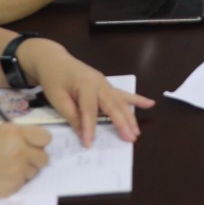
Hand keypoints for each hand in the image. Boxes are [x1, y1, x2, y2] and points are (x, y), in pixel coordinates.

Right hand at [0, 117, 51, 199]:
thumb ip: (17, 135)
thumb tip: (34, 140)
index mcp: (15, 134)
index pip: (46, 137)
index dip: (39, 140)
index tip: (31, 142)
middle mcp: (20, 152)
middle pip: (44, 156)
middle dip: (35, 156)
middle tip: (19, 155)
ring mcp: (18, 172)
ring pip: (36, 170)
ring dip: (26, 168)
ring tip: (6, 166)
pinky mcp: (14, 187)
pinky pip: (25, 181)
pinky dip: (17, 179)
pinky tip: (1, 176)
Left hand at [27, 42, 156, 145]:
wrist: (53, 60)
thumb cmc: (53, 79)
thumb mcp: (57, 99)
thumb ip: (72, 115)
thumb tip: (83, 133)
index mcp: (85, 85)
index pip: (89, 110)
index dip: (89, 128)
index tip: (89, 144)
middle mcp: (99, 83)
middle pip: (113, 105)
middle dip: (122, 123)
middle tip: (131, 139)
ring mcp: (105, 83)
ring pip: (121, 101)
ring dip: (130, 117)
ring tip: (137, 132)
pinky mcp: (106, 85)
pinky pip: (123, 93)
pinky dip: (137, 99)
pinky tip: (150, 104)